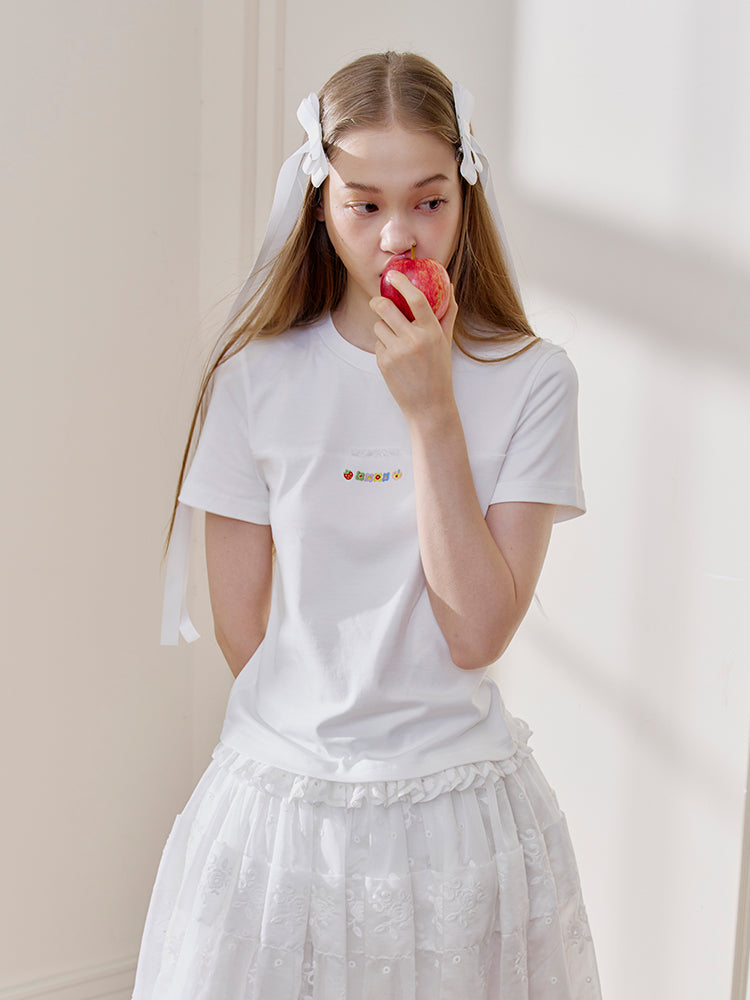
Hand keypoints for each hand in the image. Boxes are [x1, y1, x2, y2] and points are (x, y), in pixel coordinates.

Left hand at [369, 270, 458, 423]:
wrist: (429, 404)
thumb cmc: (439, 370)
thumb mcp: (446, 341)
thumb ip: (447, 313)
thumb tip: (450, 286)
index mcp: (431, 332)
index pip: (416, 299)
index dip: (402, 283)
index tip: (392, 275)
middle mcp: (414, 340)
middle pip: (385, 308)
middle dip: (377, 302)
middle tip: (377, 302)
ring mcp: (397, 352)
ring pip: (378, 326)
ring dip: (382, 328)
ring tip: (396, 341)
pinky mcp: (384, 363)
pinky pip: (377, 344)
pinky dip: (383, 346)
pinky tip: (395, 359)